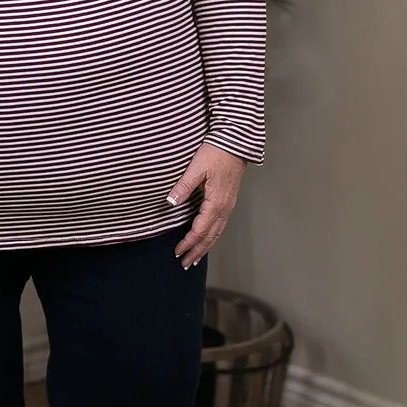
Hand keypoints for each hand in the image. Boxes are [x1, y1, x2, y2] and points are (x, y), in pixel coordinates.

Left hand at [168, 144, 246, 268]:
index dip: (188, 242)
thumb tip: (170, 202)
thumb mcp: (196, 168)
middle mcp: (224, 208)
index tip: (177, 252)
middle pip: (210, 236)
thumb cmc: (216, 153)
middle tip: (185, 264)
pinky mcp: (229, 202)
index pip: (200, 230)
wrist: (235, 143)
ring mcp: (228, 206)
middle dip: (197, 251)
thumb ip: (183, 186)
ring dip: (205, 247)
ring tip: (195, 259)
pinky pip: (220, 225)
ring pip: (217, 233)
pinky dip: (212, 236)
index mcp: (216, 203)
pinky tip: (207, 239)